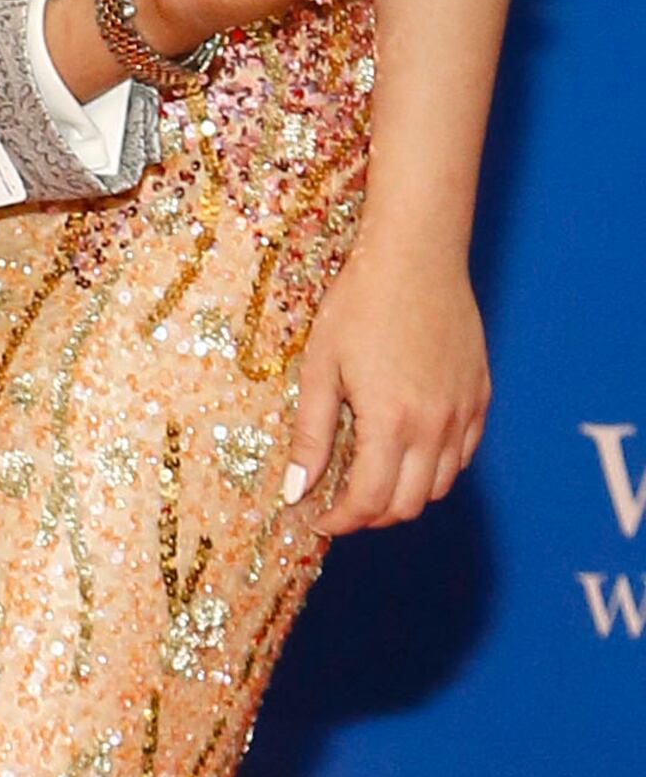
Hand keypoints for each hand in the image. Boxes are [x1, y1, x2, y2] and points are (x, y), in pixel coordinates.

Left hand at [285, 235, 489, 537]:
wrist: (416, 255)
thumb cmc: (359, 304)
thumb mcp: (320, 368)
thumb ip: (311, 436)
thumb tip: (295, 492)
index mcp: (390, 422)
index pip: (369, 502)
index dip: (341, 521)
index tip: (318, 518)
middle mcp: (434, 425)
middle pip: (407, 504)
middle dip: (370, 516)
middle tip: (340, 504)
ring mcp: (463, 411)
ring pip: (440, 484)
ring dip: (404, 494)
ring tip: (371, 478)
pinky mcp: (480, 394)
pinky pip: (464, 452)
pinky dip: (436, 467)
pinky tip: (407, 449)